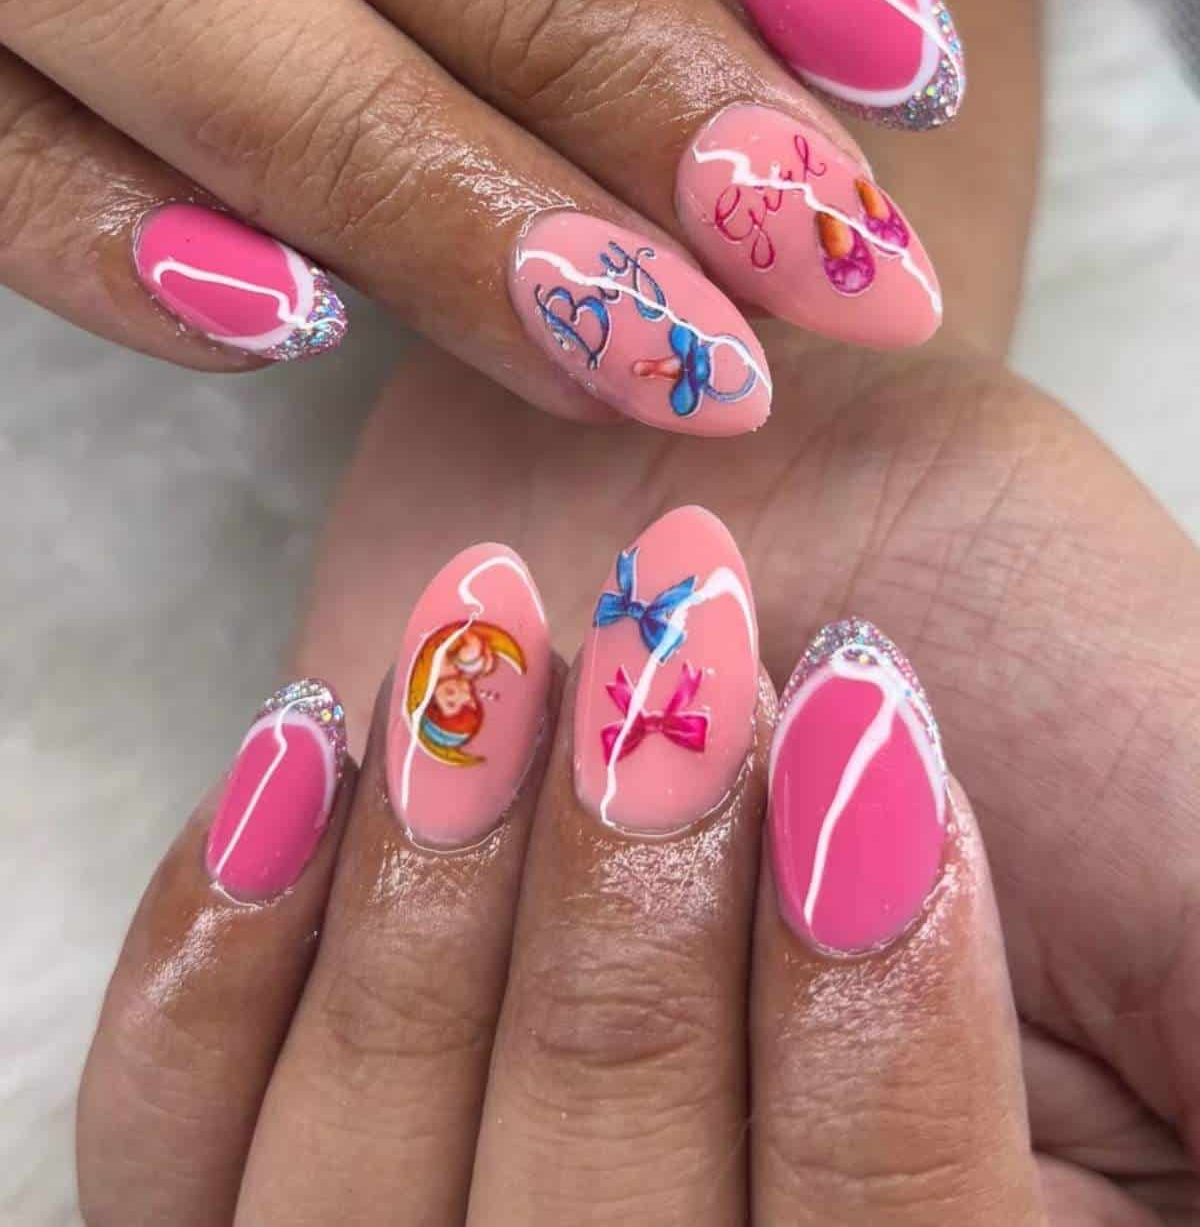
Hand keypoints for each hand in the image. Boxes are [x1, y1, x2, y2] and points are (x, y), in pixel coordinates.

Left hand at [275, 333, 1194, 1219]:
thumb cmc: (1017, 620)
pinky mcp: (277, 1124)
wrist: (782, 464)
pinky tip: (326, 749)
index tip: (868, 738)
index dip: (872, 1072)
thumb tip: (1186, 1189)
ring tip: (498, 657)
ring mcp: (460, 1222)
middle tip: (675, 664)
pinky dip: (220, 963)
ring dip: (428, 921)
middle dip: (627, 964)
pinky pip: (169, 1170)